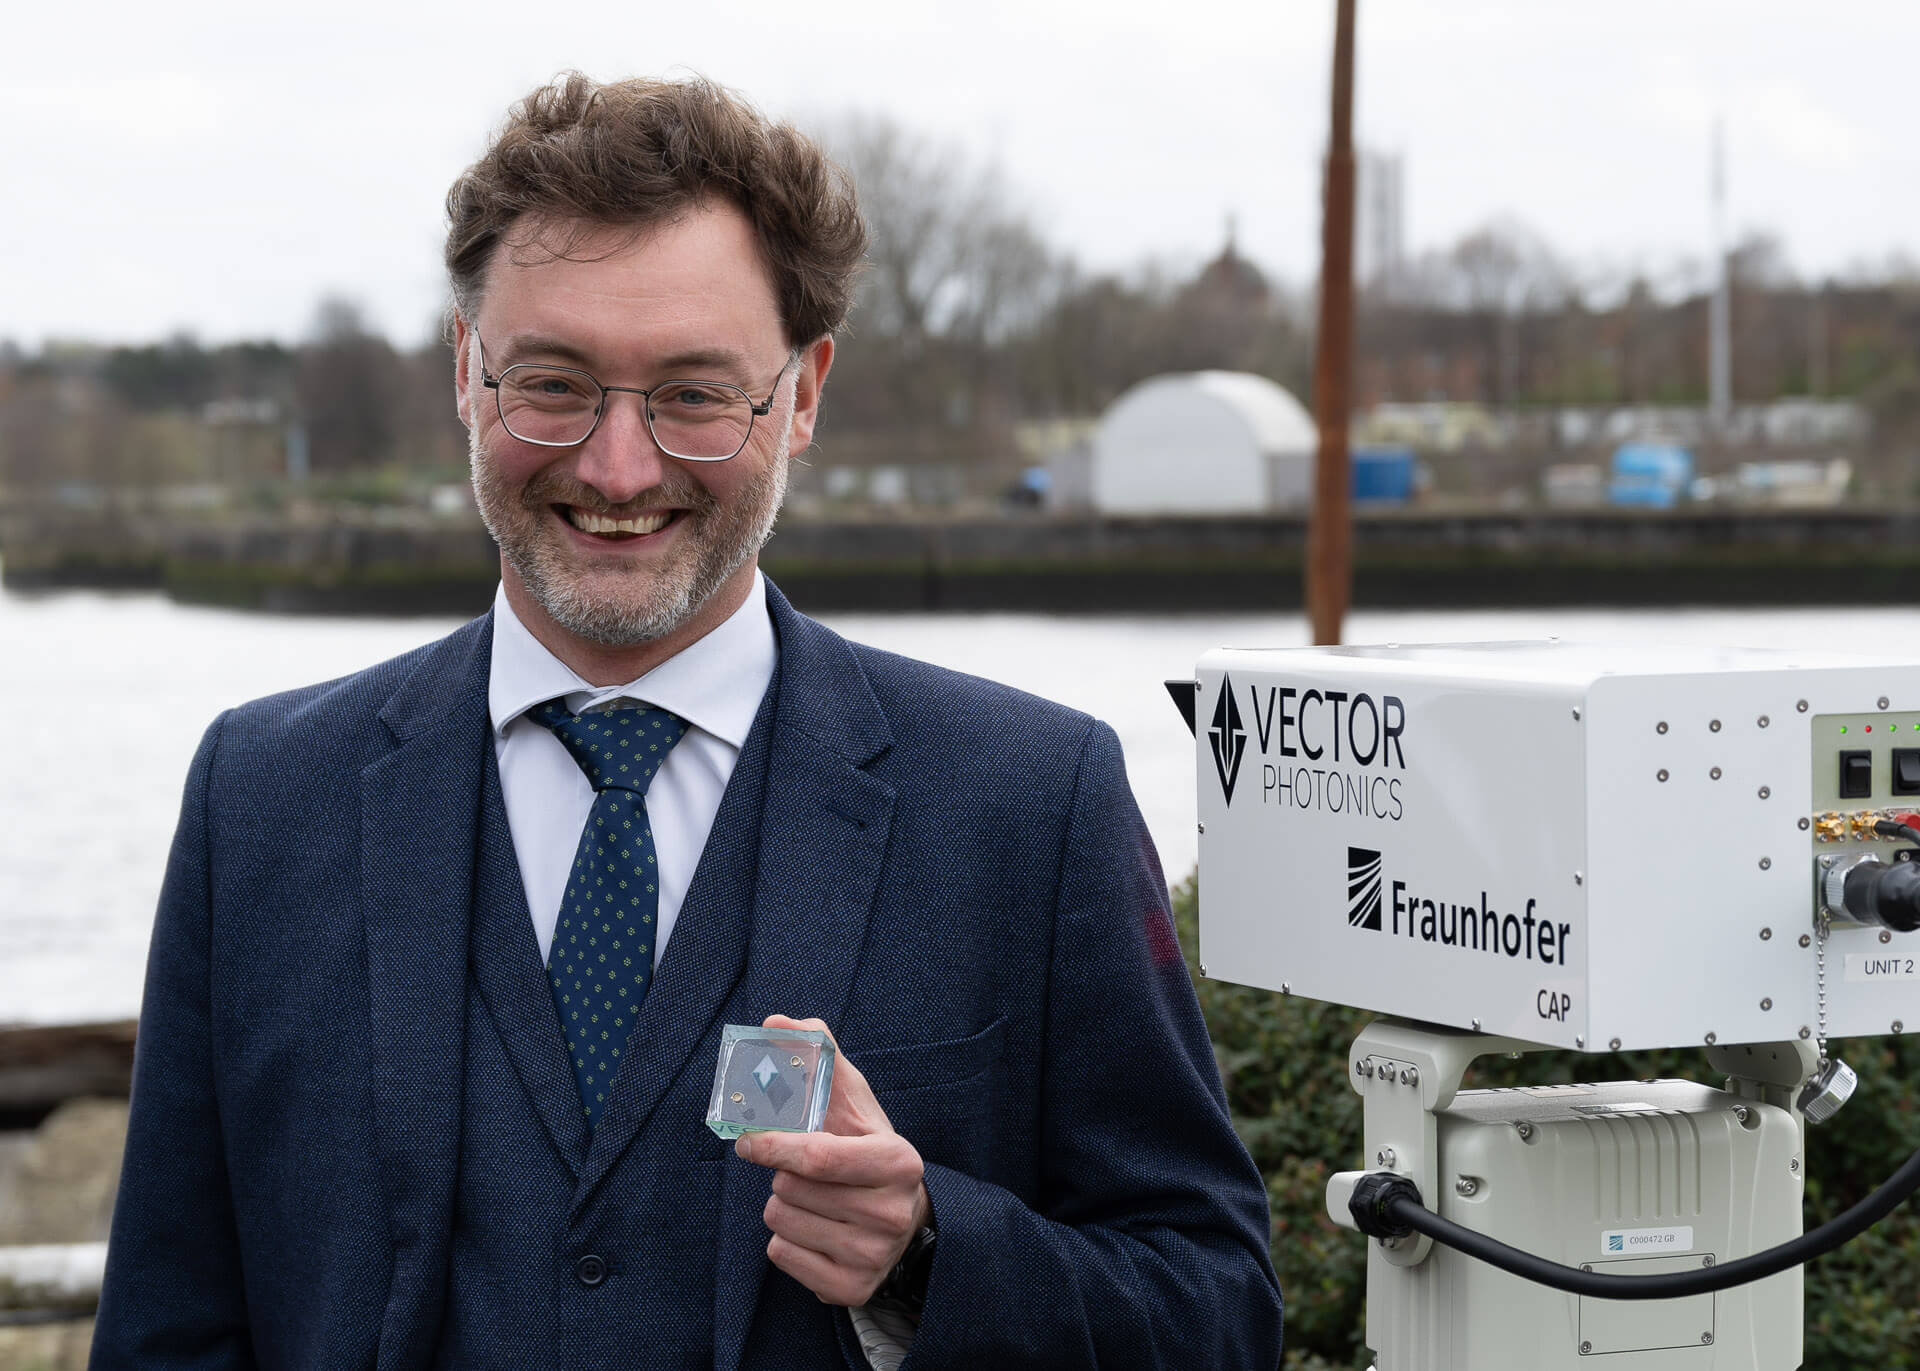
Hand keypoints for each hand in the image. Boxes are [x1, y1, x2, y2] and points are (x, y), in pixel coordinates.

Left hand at [733, 1015, 932, 1305]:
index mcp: (898, 1161)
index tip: (746, 1139)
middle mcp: (892, 1213)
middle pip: (792, 1190)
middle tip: (808, 1173)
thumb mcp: (852, 1102)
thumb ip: (816, 1056)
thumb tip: (773, 1022)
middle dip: (785, 1176)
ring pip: (781, 1223)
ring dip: (784, 1206)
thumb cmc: (866, 1150)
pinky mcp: (850, 1289)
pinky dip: (786, 1241)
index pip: (820, 1157)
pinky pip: (782, 1257)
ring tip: (815, 1201)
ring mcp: (873, 1256)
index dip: (774, 1145)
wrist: (904, 1223)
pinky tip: (816, 1230)